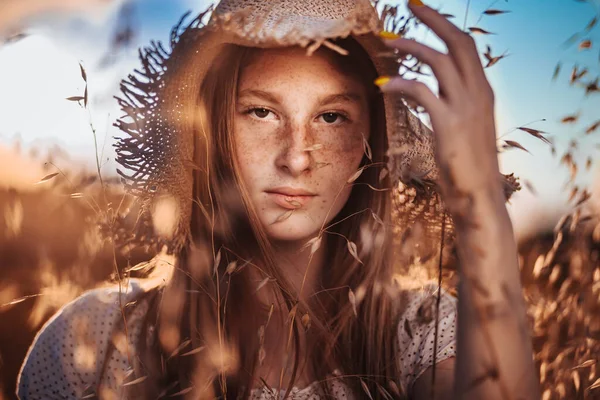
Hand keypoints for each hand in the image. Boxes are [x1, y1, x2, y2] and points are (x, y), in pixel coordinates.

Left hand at [376, 0, 503, 217]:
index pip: (466, 47)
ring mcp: (466, 107)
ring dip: (412, 46)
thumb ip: (455, 106)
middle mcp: (478, 93)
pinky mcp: (449, 124)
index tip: (424, 11)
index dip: (445, 26)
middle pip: (459, 41)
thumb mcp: (466, 129)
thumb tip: (434, 92)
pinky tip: (384, 84)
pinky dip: (401, 83)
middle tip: (409, 3)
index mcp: (483, 91)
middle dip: (433, 19)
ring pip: (439, 61)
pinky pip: (421, 91)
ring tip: (387, 40)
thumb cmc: (468, 165)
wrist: (478, 195)